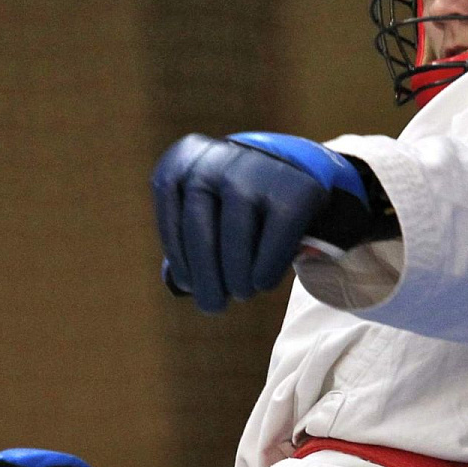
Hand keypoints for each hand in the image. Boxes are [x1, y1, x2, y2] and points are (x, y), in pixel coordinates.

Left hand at [150, 131, 379, 312]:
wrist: (292, 166)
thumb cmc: (235, 199)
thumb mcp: (204, 205)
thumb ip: (187, 238)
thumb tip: (180, 285)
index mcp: (184, 160)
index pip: (172, 219)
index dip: (181, 259)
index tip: (190, 285)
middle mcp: (216, 159)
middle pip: (200, 231)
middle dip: (206, 278)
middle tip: (213, 307)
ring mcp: (256, 171)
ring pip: (236, 239)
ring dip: (236, 277)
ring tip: (241, 293)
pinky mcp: (294, 190)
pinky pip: (275, 241)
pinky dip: (266, 269)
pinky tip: (263, 283)